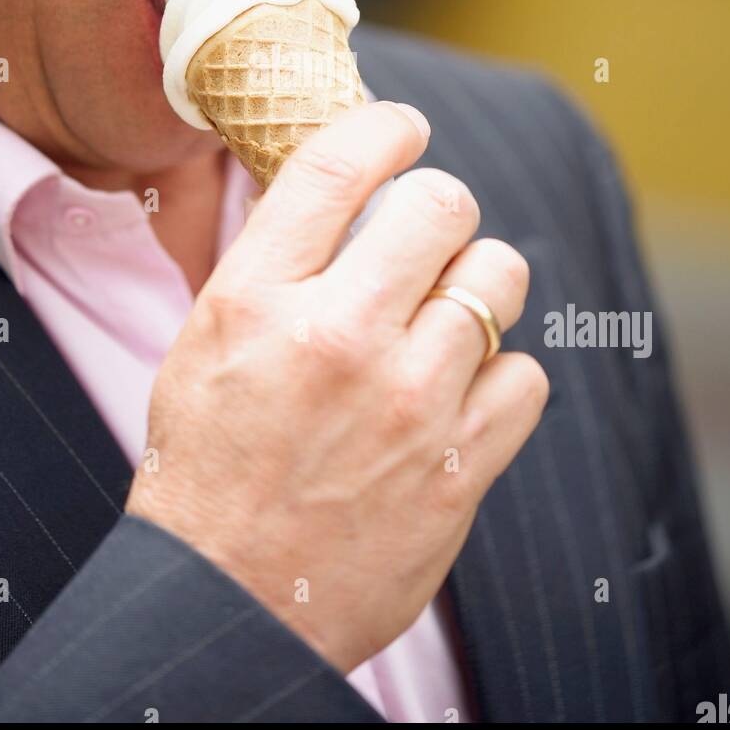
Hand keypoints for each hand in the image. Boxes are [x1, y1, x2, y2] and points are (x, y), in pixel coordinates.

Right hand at [126, 100, 547, 673]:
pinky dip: (497, 377)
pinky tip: (458, 395)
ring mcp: (407, 404)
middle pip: (441, 204)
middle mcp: (335, 338)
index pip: (338, 163)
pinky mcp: (459, 467)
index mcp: (255, 300)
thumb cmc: (206, 466)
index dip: (386, 126)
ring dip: (475, 285)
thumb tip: (326, 180)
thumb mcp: (204, 341)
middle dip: (438, 208)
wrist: (227, 604)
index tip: (405, 128)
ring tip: (443, 316)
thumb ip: (267, 260)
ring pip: (498, 277)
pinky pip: (525, 374)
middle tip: (424, 235)